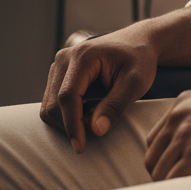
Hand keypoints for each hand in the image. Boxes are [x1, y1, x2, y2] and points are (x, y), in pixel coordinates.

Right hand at [40, 27, 158, 153]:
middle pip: (54, 104)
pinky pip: (53, 103)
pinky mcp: (58, 74)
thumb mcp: (136, 82)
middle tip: (99, 126)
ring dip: (69, 120)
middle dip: (72, 124)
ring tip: (97, 114)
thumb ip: (116, 105)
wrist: (139, 43)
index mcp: (83, 55)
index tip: (81, 147)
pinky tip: (90, 109)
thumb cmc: (140, 59)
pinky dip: (68, 114)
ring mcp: (59, 65)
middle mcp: (65, 58)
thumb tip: (96, 130)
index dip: (72, 125)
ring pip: (50, 107)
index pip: (67, 97)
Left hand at [143, 87, 190, 179]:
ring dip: (168, 183)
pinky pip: (171, 181)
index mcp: (183, 103)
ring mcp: (184, 136)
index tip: (174, 166)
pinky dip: (178, 189)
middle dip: (162, 171)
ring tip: (186, 188)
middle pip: (151, 155)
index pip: (155, 137)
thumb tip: (188, 147)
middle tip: (178, 181)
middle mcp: (178, 116)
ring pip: (158, 171)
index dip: (163, 155)